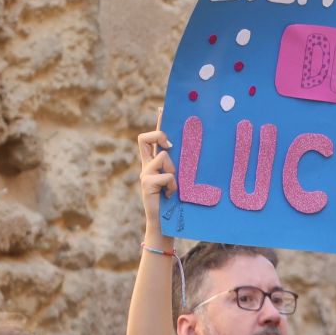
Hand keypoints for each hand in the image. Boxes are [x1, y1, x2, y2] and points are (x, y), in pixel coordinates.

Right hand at [137, 108, 176, 235]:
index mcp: (154, 163)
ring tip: (173, 187)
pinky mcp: (146, 184)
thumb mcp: (179, 181)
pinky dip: (173, 185)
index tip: (162, 108)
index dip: (157, 122)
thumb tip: (191, 152)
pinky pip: (166, 175)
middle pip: (144, 138)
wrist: (164, 225)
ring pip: (163, 157)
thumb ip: (179, 167)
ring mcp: (145, 174)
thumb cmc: (175, 204)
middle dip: (158, 135)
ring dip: (173, 170)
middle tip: (171, 145)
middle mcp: (146, 166)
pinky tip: (170, 196)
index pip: (151, 139)